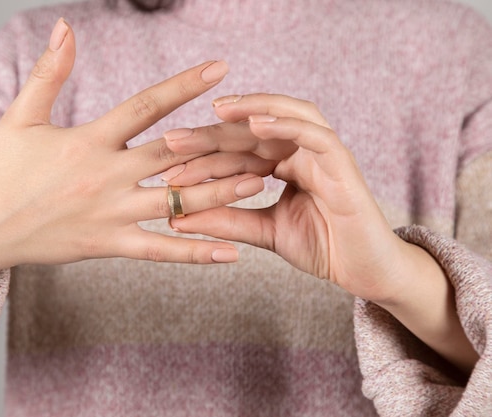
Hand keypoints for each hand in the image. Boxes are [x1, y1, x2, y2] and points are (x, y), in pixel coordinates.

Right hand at [0, 21, 263, 283]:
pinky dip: (195, 253)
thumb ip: (49, 73)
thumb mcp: (21, 116)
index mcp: (89, 140)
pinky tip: (231, 253)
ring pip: (176, 202)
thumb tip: (65, 27)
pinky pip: (160, 250)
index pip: (146, 106)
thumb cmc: (1, 170)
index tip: (220, 70)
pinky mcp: (109, 245)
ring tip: (261, 182)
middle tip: (262, 133)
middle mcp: (107, 176)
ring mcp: (110, 214)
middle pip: (176, 155)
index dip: (184, 86)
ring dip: (221, 192)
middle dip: (220, 142)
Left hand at [163, 93, 410, 303]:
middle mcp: (299, 152)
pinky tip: (257, 122)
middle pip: (252, 133)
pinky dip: (287, 124)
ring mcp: (322, 153)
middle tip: (173, 140)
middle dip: (213, 134)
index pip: (236, 154)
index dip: (202, 160)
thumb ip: (226, 220)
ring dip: (251, 110)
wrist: (365, 273)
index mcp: (282, 165)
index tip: (167, 170)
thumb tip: (177, 217)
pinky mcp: (342, 161)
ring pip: (284, 118)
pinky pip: (314, 134)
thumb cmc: (322, 247)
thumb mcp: (264, 231)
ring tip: (217, 112)